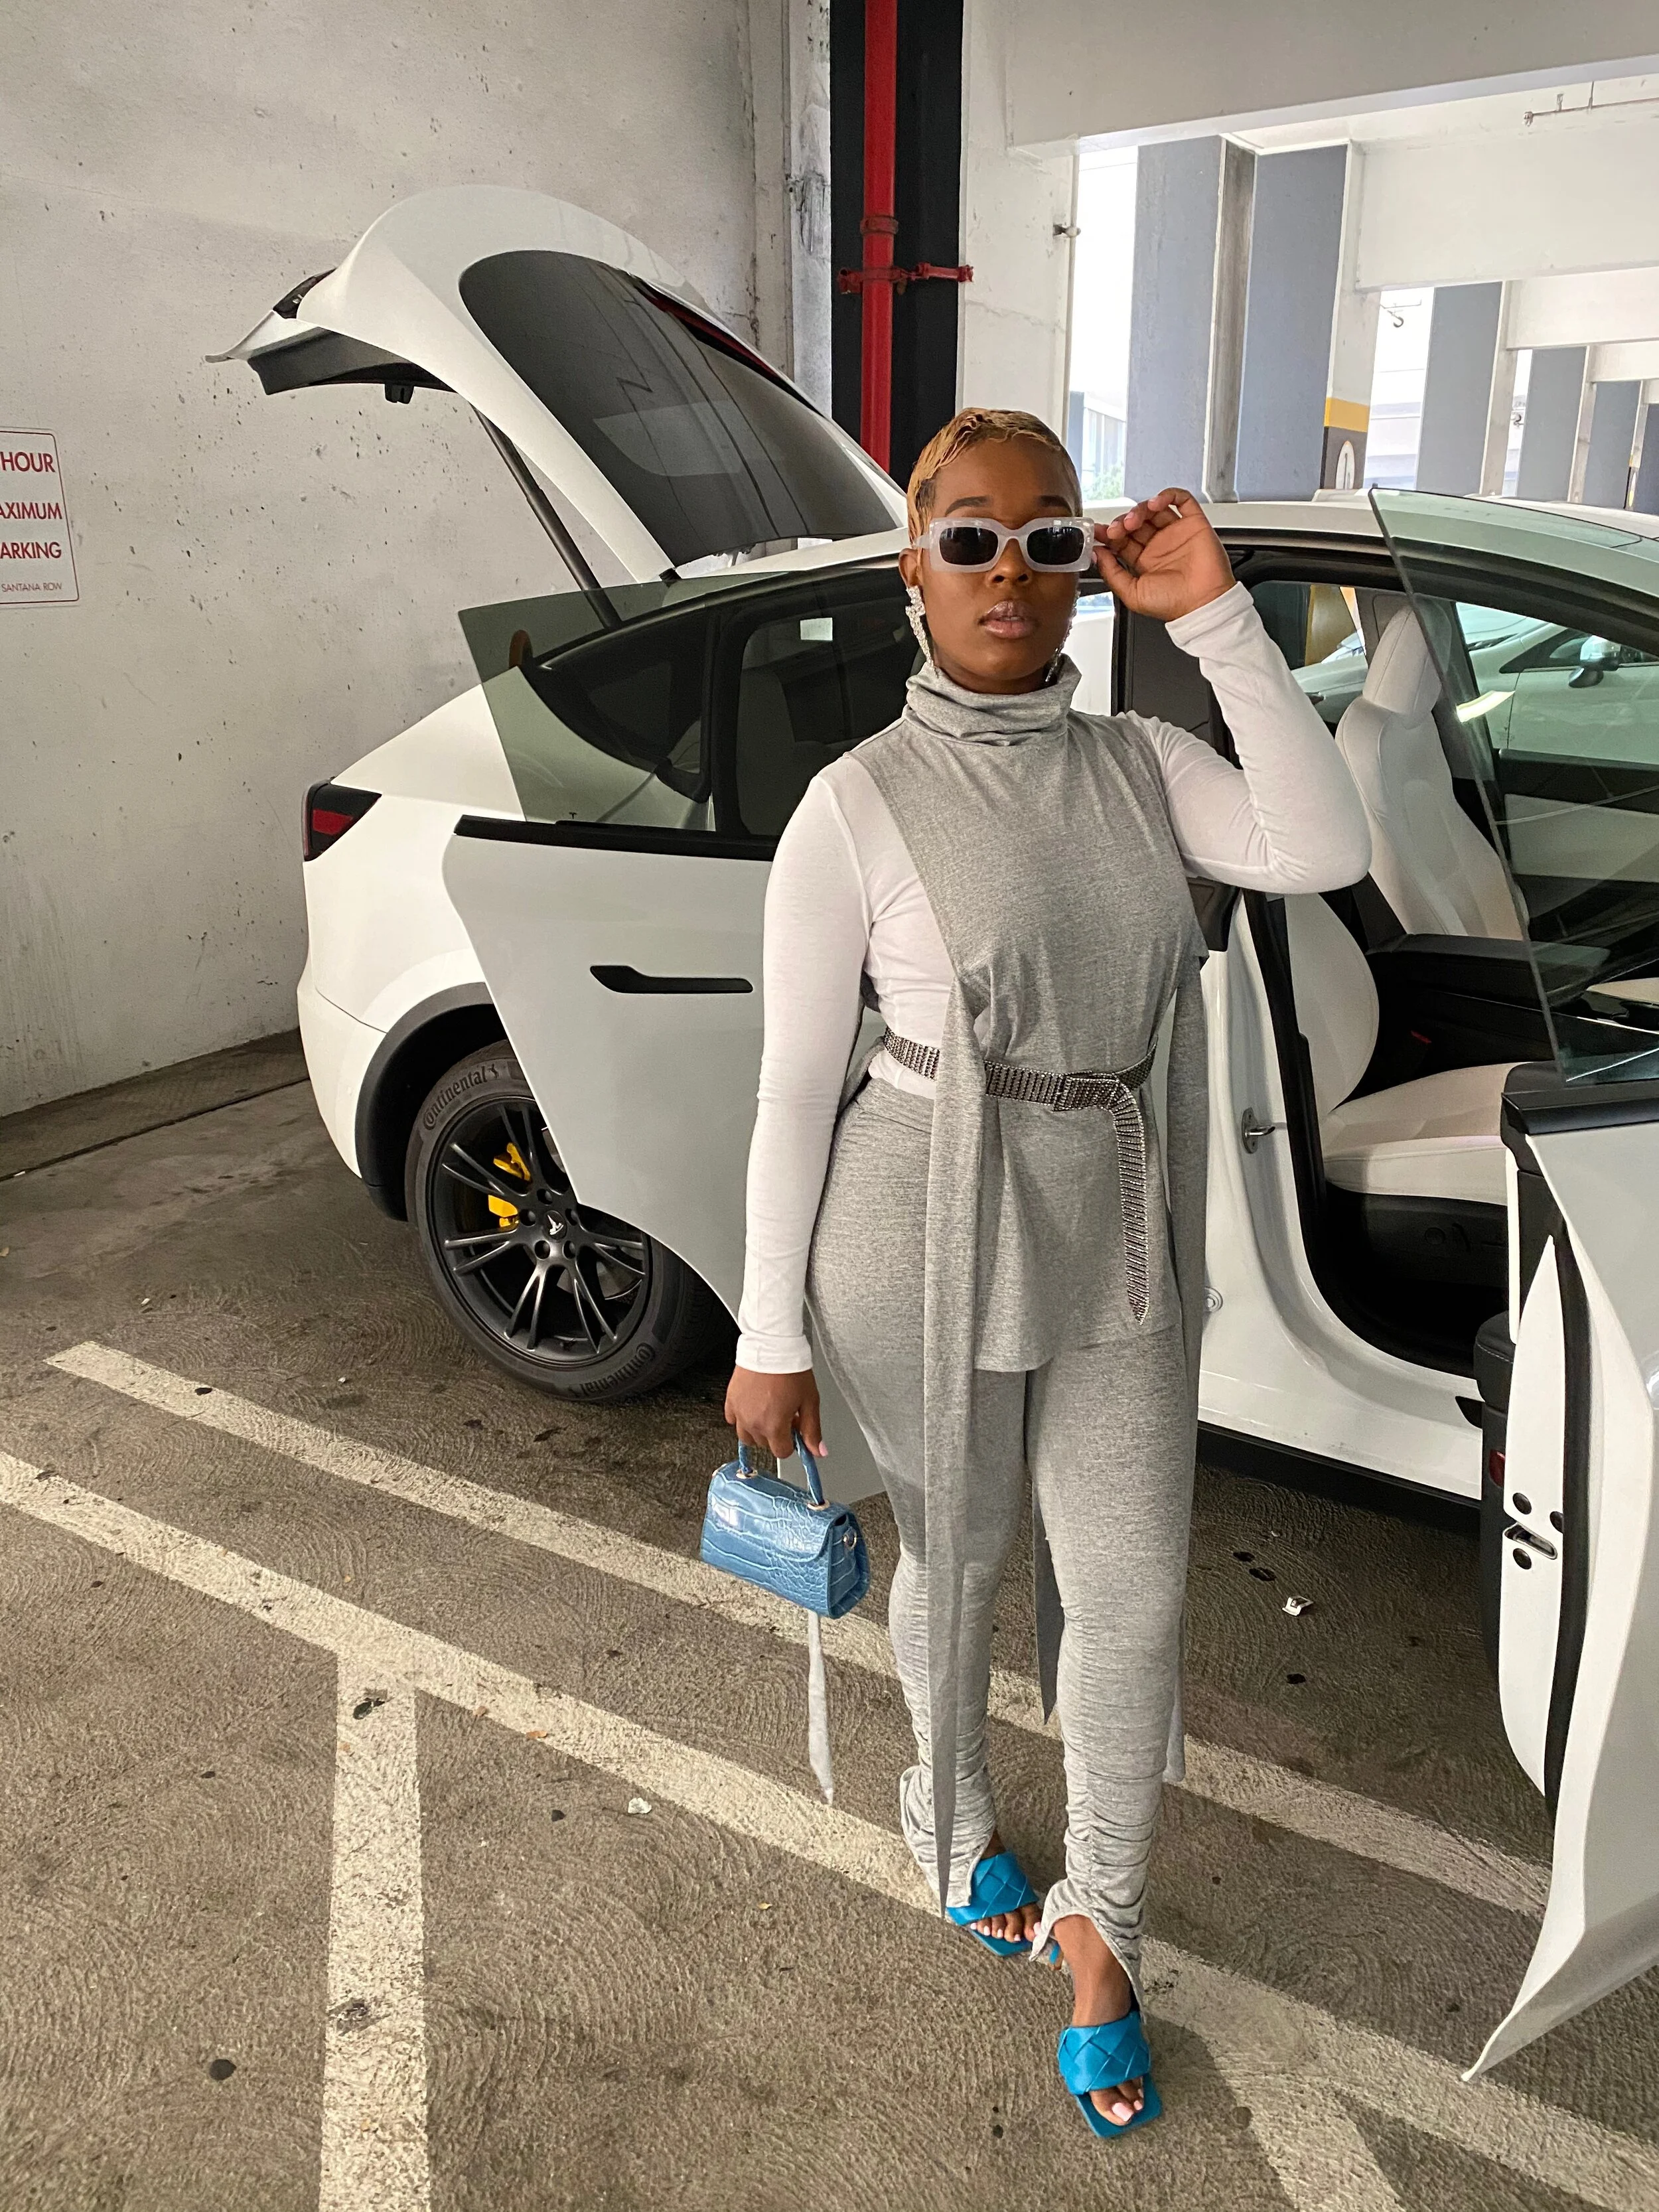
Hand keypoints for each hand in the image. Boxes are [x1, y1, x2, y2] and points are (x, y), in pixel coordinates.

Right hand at [724, 1365, 823, 1462]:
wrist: (772, 1346)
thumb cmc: (790, 1370)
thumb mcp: (809, 1401)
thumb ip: (812, 1429)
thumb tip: (817, 1451)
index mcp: (774, 1426)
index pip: (782, 1452)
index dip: (792, 1442)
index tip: (795, 1429)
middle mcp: (753, 1423)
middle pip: (765, 1444)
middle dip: (776, 1434)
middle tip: (785, 1415)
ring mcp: (740, 1413)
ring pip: (747, 1436)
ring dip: (758, 1430)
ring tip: (768, 1412)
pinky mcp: (731, 1401)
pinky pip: (732, 1419)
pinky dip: (742, 1418)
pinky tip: (754, 1406)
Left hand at [1094, 488, 1233, 622]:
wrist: (1203, 604)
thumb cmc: (1173, 604)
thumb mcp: (1132, 594)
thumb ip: (1112, 573)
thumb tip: (1097, 553)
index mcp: (1144, 561)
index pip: (1122, 540)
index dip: (1108, 534)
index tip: (1098, 532)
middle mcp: (1159, 545)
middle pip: (1135, 522)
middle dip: (1122, 522)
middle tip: (1117, 530)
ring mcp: (1176, 533)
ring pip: (1153, 509)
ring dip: (1139, 509)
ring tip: (1133, 521)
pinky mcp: (1194, 524)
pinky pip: (1181, 500)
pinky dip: (1167, 496)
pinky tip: (1155, 503)